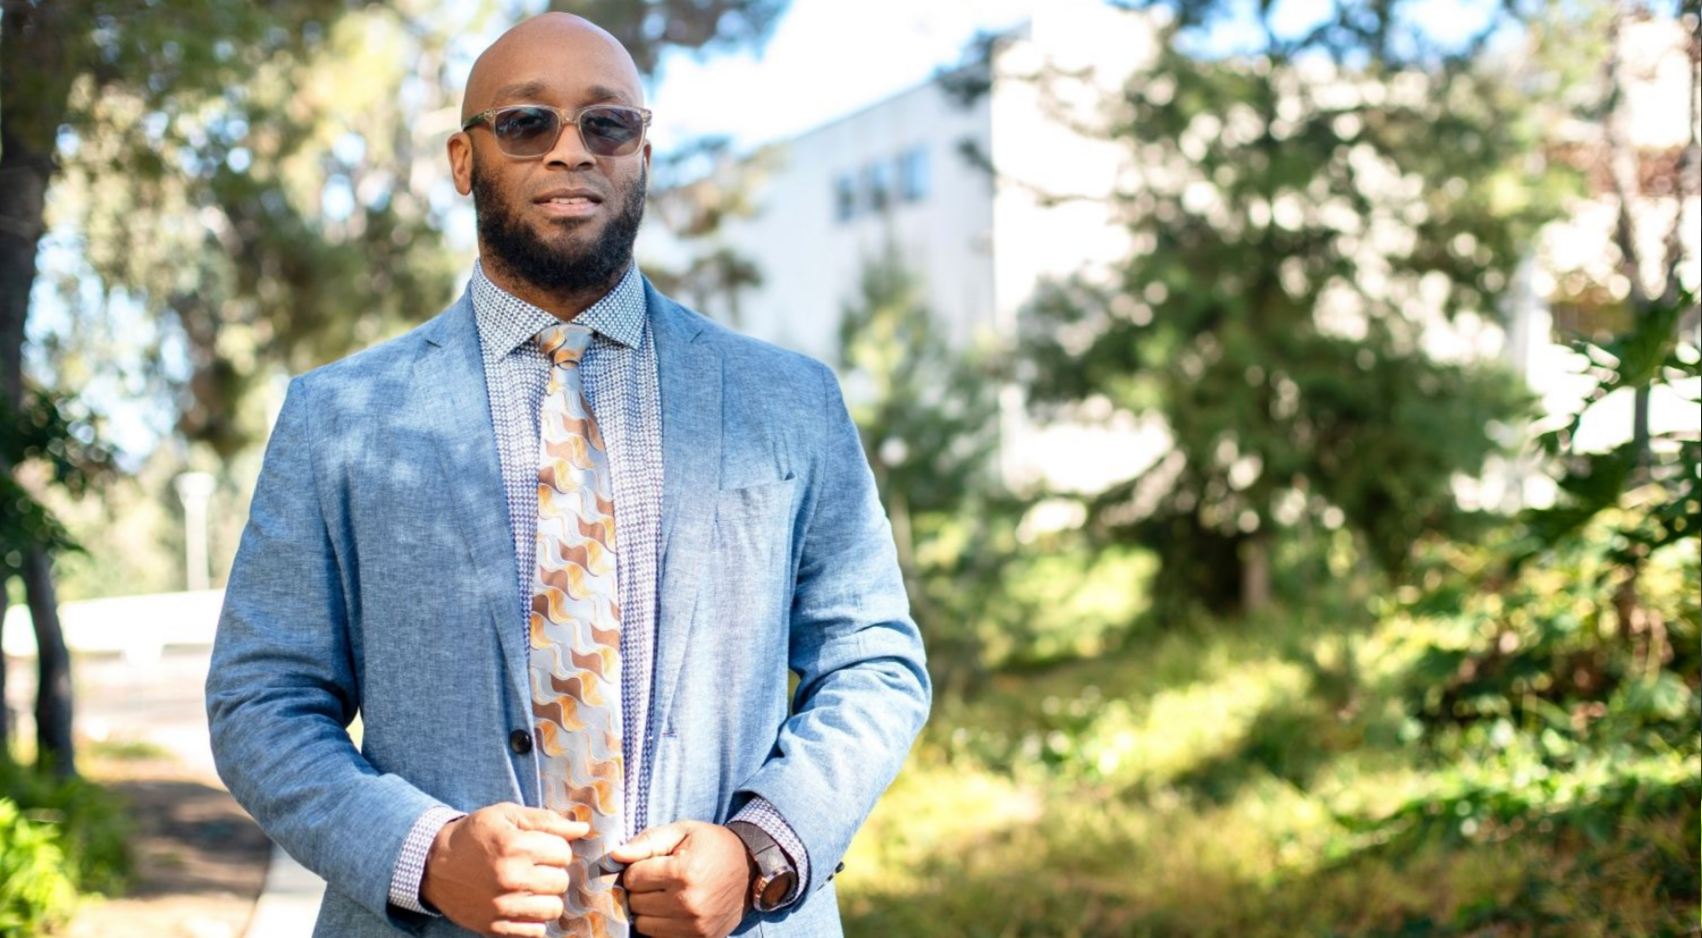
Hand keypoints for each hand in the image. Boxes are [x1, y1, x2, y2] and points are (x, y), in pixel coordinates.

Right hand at [420, 803, 589, 937]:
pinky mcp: (493, 927)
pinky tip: (523, 904)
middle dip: (553, 872)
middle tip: (536, 867)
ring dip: (547, 897)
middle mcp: (510, 878)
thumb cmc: (474, 835)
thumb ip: (547, 820)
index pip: (564, 853)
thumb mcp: (507, 815)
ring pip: (553, 909)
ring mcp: (501, 906)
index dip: (556, 848)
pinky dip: (534, 919)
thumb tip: (582, 829)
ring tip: (532, 887)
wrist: (434, 865)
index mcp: (514, 846)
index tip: (542, 847)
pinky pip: (535, 932)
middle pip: (561, 881)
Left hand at [609, 821, 754, 937]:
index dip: (638, 868)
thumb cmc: (712, 845)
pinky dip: (661, 925)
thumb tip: (615, 855)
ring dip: (648, 910)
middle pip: (636, 902)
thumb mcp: (682, 831)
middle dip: (641, 889)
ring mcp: (695, 926)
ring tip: (665, 895)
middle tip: (659, 879)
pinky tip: (673, 909)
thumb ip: (648, 842)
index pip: (633, 878)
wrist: (751, 869)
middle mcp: (688, 903)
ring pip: (644, 925)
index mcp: (684, 872)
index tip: (653, 863)